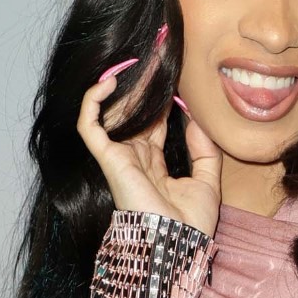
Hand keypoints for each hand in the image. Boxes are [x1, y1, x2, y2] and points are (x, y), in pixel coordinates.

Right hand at [77, 64, 222, 235]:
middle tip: (156, 53)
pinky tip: (110, 80)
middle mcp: (133, 157)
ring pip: (113, 111)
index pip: (152, 120)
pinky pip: (90, 125)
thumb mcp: (208, 178)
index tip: (170, 72)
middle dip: (143, 83)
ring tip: (140, 58)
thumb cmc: (191, 222)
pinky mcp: (108, 159)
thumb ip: (204, 148)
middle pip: (133, 111)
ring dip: (124, 84)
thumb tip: (197, 117)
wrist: (179, 244)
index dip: (159, 96)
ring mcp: (119, 157)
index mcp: (153, 162)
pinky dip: (93, 101)